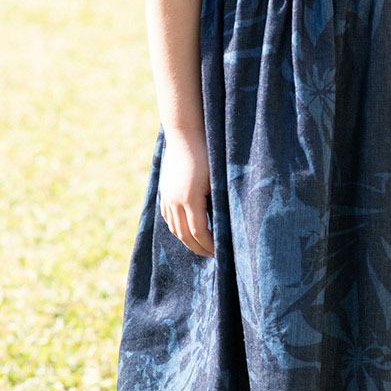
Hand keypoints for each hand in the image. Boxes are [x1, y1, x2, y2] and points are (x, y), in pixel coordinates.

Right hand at [158, 125, 214, 257]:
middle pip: (184, 235)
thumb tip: (226, 224)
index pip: (199, 232)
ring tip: (200, 246)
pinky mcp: (164, 192)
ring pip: (174, 228)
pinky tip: (187, 231)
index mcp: (190, 199)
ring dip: (187, 240)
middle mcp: (175, 201)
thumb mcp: (217, 178)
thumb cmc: (207, 154)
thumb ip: (218, 202)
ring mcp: (167, 197)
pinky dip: (177, 229)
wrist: (185, 135)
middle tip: (212, 255)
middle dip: (198, 248)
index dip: (210, 245)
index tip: (221, 252)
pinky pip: (168, 218)